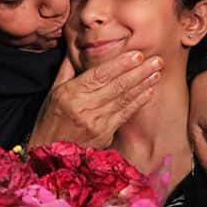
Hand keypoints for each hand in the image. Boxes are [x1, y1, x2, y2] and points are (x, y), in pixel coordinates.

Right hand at [29, 51, 162, 148]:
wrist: (49, 155)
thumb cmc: (50, 122)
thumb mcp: (52, 94)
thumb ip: (66, 71)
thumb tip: (73, 51)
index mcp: (70, 93)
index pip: (100, 74)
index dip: (120, 64)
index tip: (136, 54)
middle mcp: (84, 107)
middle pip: (117, 85)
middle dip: (139, 71)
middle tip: (157, 60)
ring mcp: (96, 122)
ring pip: (124, 99)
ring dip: (143, 84)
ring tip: (157, 72)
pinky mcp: (104, 135)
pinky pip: (125, 115)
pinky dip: (138, 102)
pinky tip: (149, 91)